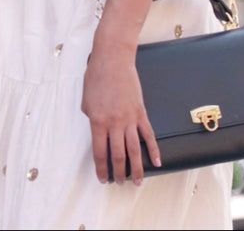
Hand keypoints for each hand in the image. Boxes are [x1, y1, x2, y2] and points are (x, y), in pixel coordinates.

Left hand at [82, 48, 160, 184]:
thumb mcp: (86, 101)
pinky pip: (148, 135)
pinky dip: (153, 150)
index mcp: (97, 121)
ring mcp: (129, 119)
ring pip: (134, 150)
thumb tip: (99, 130)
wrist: (113, 60)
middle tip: (119, 183)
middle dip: (118, 172)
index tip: (103, 179)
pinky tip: (157, 162)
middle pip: (117, 155)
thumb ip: (91, 118)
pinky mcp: (141, 113)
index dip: (101, 168)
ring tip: (137, 181)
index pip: (99, 152)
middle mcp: (114, 123)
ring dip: (136, 168)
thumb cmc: (96, 77)